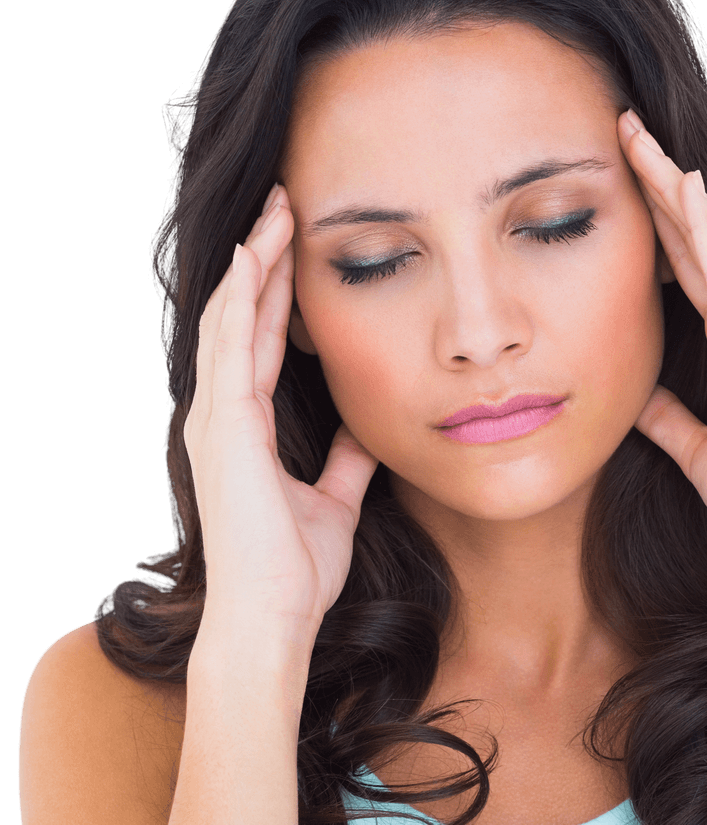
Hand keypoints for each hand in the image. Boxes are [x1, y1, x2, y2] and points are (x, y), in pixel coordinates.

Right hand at [183, 184, 379, 629]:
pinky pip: (232, 348)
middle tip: (282, 206)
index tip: (294, 248)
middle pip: (243, 318)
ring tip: (273, 212)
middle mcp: (225, 415)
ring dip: (253, 263)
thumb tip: (370, 429)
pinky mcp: (225, 428)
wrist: (273, 618)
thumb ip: (347, 460)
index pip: (263, 341)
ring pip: (234, 319)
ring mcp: (218, 418)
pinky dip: (240, 300)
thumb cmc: (296, 570)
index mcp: (248, 428)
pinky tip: (251, 259)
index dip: (276, 293)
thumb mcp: (335, 500)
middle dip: (262, 261)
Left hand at [619, 110, 706, 562]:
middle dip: (663, 185)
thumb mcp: (698, 450)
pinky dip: (705, 227)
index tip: (631, 182)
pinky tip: (684, 185)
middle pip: (700, 237)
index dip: (663, 221)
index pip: (691, 266)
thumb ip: (669, 420)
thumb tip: (636, 400)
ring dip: (676, 186)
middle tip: (628, 133)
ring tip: (640, 137)